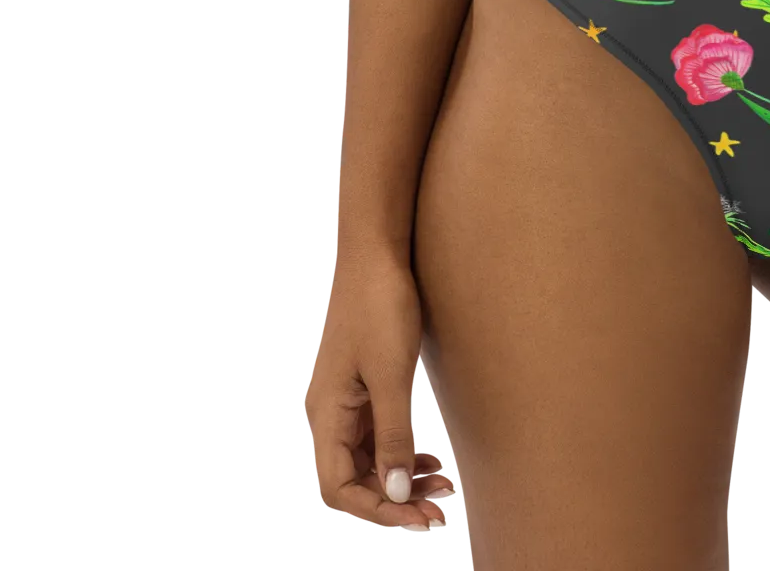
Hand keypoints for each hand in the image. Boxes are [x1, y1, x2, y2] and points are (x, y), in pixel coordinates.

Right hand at [305, 250, 457, 531]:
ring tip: (442, 485)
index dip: (376, 509)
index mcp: (327, 414)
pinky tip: (429, 458)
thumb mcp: (391, 375)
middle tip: (439, 509)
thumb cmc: (380, 307)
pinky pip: (378, 434)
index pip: (340, 486)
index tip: (416, 517)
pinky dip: (402, 451)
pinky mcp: (364, 386)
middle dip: (395, 498)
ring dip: (402, 477)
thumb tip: (395, 492)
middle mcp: (330, 413)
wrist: (378, 252)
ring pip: (370, 458)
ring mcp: (347, 400)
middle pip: (355, 477)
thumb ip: (393, 435)